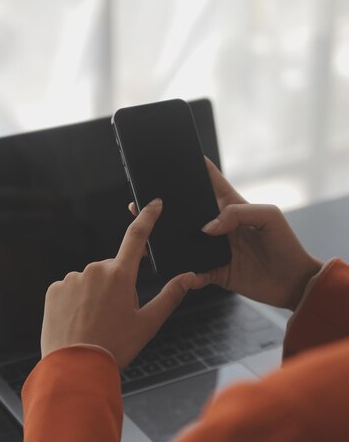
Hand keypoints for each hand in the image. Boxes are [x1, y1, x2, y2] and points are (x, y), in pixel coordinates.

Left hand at [41, 199, 195, 367]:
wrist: (74, 368)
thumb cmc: (113, 347)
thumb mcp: (148, 323)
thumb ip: (170, 296)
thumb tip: (189, 277)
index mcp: (119, 275)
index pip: (136, 237)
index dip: (147, 217)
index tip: (154, 203)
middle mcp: (94, 270)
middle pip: (112, 270)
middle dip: (117, 286)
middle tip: (116, 317)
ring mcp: (71, 279)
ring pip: (90, 281)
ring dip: (95, 295)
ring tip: (95, 324)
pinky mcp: (54, 290)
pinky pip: (70, 289)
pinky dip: (76, 301)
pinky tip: (78, 322)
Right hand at [129, 159, 321, 309]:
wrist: (294, 282)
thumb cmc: (286, 244)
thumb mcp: (268, 216)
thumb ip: (237, 213)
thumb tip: (207, 228)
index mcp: (232, 206)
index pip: (210, 181)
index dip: (195, 168)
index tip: (175, 158)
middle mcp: (220, 226)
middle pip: (189, 212)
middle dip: (170, 207)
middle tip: (147, 203)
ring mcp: (216, 249)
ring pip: (186, 242)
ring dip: (171, 241)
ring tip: (152, 237)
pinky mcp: (216, 272)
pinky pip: (194, 273)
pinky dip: (187, 274)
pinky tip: (182, 273)